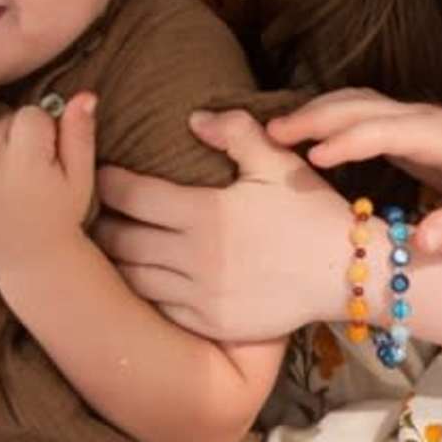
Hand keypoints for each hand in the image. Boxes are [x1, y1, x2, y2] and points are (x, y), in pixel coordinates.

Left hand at [0, 95, 100, 271]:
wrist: (29, 259)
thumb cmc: (60, 215)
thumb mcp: (80, 177)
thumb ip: (80, 134)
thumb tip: (85, 94)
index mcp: (24, 161)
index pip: (33, 114)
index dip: (47, 134)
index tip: (49, 163)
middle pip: (3, 119)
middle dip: (18, 137)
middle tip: (28, 173)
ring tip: (8, 179)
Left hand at [94, 109, 362, 344]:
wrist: (347, 273)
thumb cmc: (311, 212)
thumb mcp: (278, 161)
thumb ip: (235, 132)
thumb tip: (194, 118)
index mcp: (203, 212)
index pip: (132, 196)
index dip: (109, 183)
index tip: (101, 175)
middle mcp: (194, 257)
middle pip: (121, 240)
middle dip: (102, 223)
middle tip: (94, 213)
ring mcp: (199, 295)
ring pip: (133, 278)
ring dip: (114, 261)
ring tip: (107, 246)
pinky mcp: (210, 323)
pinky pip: (158, 308)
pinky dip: (141, 293)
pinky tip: (139, 280)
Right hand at [267, 89, 441, 253]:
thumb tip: (419, 245)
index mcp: (437, 133)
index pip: (382, 130)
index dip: (347, 142)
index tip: (310, 159)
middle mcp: (419, 116)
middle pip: (357, 105)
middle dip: (313, 117)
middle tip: (266, 135)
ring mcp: (411, 117)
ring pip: (353, 102)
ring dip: (314, 112)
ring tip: (272, 132)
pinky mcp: (406, 127)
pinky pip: (358, 113)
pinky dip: (326, 117)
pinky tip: (302, 136)